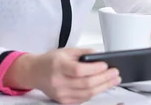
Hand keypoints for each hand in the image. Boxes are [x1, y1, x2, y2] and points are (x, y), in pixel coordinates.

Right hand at [5, 48, 120, 103]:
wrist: (35, 72)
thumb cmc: (50, 61)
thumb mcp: (66, 51)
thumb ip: (84, 52)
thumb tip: (100, 56)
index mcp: (58, 66)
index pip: (79, 70)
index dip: (94, 69)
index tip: (106, 64)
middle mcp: (58, 81)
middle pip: (86, 83)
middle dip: (104, 78)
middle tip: (115, 73)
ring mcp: (61, 93)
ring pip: (86, 93)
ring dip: (103, 87)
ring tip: (114, 80)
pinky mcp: (63, 101)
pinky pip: (83, 99)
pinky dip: (95, 92)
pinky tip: (103, 86)